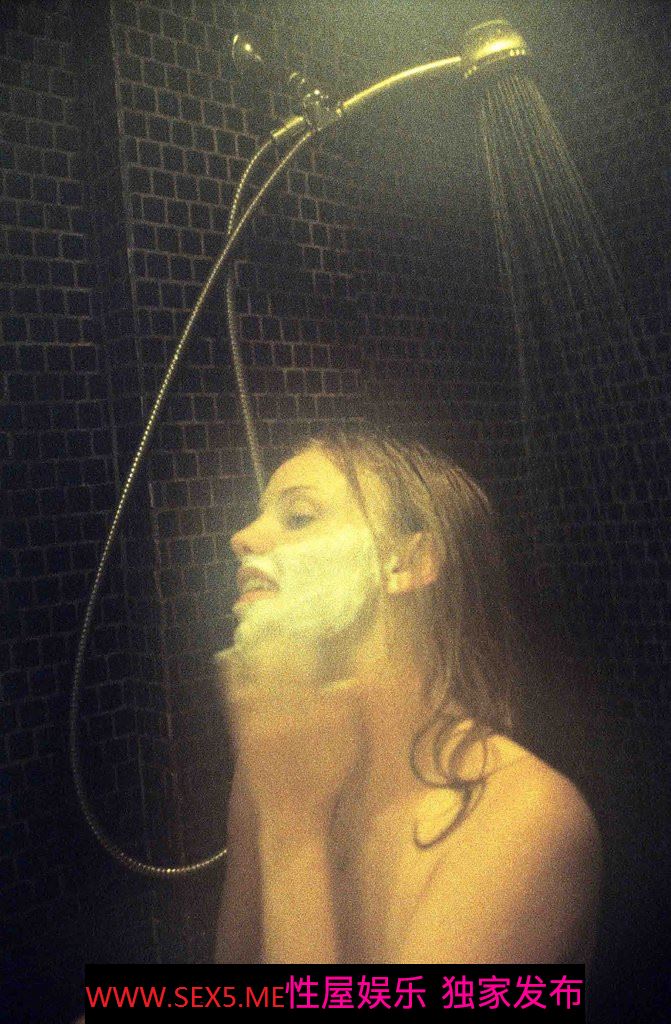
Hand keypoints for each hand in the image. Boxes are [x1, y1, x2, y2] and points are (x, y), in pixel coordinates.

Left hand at [214, 638, 365, 830]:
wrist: (292, 812)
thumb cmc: (326, 779)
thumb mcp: (348, 742)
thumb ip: (346, 708)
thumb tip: (346, 678)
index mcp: (306, 705)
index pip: (303, 661)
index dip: (302, 637)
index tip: (303, 619)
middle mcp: (278, 706)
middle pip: (274, 661)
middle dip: (275, 637)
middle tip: (274, 614)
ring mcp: (256, 717)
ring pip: (252, 673)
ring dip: (252, 649)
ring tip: (253, 626)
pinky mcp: (242, 730)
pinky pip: (233, 695)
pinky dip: (231, 674)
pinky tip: (226, 657)